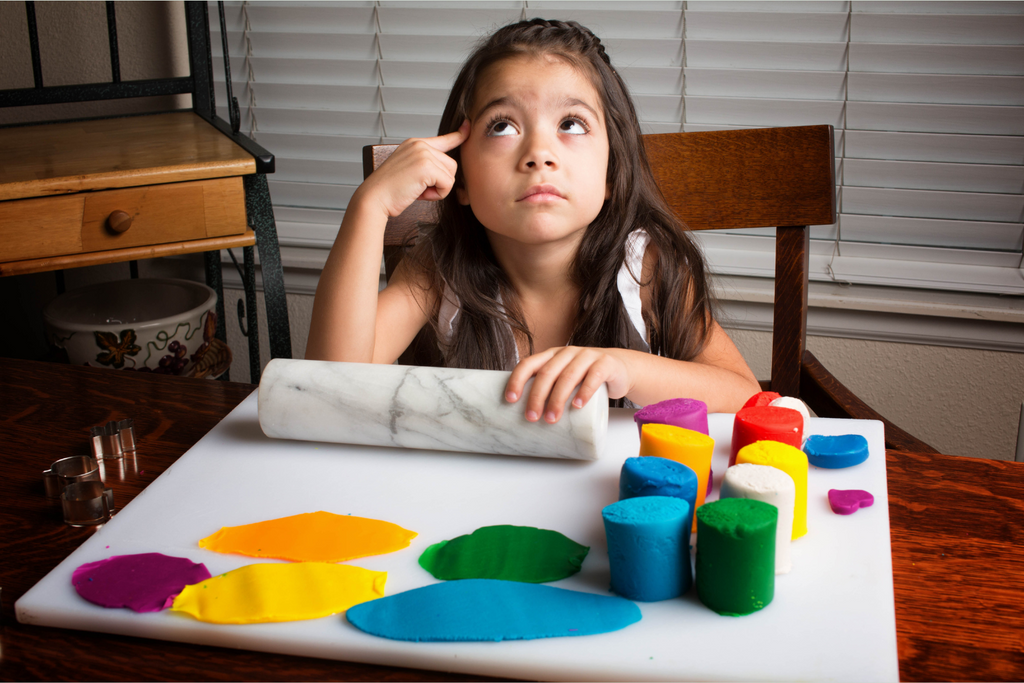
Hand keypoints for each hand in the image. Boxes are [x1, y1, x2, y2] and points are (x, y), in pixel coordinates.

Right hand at [361, 120, 469, 218]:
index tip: (468, 126)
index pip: (443, 138)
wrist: (374, 198)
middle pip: (451, 164)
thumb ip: (426, 165)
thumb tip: (448, 171)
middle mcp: (420, 145)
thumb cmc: (389, 190)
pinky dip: (438, 194)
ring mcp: (423, 153)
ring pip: (451, 175)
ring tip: (417, 190)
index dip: (458, 135)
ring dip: (438, 189)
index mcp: (414, 144)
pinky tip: (420, 194)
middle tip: (418, 188)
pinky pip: (448, 184)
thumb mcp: (409, 170)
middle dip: (439, 181)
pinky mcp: (426, 166)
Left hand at [504, 346, 630, 422]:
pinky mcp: (605, 364)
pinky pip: (593, 376)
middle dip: (536, 396)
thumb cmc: (586, 378)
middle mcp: (567, 353)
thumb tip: (525, 418)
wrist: (620, 369)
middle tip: (532, 418)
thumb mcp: (565, 379)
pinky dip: (584, 391)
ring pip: (568, 376)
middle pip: (547, 373)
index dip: (517, 380)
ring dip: (557, 399)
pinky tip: (577, 405)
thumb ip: (549, 389)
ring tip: (551, 419)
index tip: (510, 399)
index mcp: (552, 356)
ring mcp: (587, 356)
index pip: (529, 364)